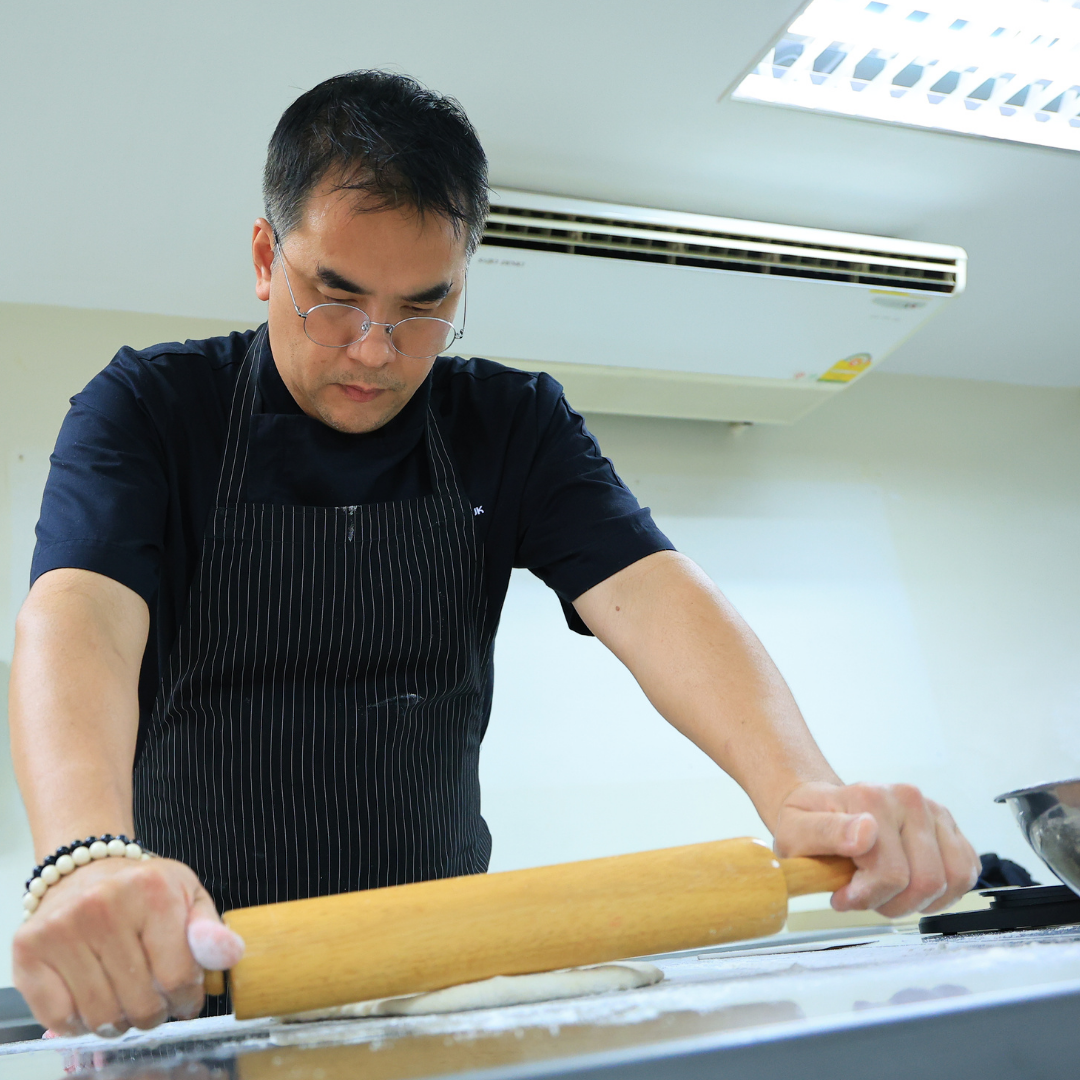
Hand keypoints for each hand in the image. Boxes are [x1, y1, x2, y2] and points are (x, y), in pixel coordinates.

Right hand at [12, 856, 244, 1036]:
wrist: (86, 869)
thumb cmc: (143, 891)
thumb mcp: (187, 896)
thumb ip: (211, 930)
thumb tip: (231, 954)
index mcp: (152, 891)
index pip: (179, 976)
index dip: (187, 998)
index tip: (185, 996)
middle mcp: (103, 906)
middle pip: (139, 1002)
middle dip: (155, 1012)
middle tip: (155, 1000)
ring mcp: (62, 928)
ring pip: (100, 1016)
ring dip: (119, 1021)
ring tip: (126, 1001)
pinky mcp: (29, 949)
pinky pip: (58, 1017)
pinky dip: (79, 1022)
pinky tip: (92, 999)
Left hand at [773, 781, 979, 917]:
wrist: (821, 805)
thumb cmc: (807, 821)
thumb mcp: (796, 830)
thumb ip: (826, 832)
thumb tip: (865, 832)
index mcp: (870, 798)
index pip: (891, 873)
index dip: (867, 897)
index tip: (843, 896)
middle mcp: (906, 799)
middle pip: (926, 881)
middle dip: (893, 903)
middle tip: (864, 896)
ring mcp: (932, 810)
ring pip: (951, 880)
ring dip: (920, 901)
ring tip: (887, 891)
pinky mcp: (947, 824)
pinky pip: (967, 870)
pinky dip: (944, 892)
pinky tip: (911, 885)